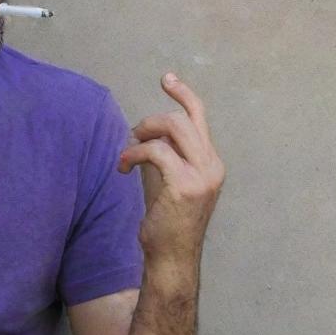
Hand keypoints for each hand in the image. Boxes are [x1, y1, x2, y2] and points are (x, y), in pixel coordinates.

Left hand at [118, 72, 225, 264]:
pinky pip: (156, 151)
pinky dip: (134, 153)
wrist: (171, 257)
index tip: (167, 78)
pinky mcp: (185, 185)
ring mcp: (202, 175)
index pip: (200, 117)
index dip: (183, 94)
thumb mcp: (165, 181)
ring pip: (173, 128)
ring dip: (143, 133)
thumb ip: (163, 155)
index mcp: (211, 162)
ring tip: (127, 153)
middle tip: (132, 135)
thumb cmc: (165, 222)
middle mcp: (212, 165)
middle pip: (183, 118)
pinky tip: (123, 167)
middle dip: (151, 119)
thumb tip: (145, 132)